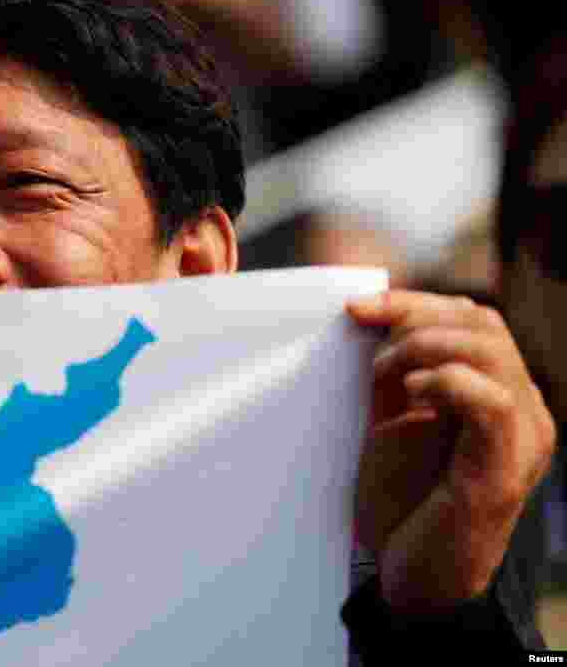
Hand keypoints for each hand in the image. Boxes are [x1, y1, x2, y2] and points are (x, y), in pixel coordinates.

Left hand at [347, 291, 554, 612]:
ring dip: (423, 346)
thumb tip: (371, 317)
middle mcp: (524, 412)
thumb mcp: (394, 422)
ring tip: (382, 373)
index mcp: (500, 394)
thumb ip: (398, 374)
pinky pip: (492, 402)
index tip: (356, 307)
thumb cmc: (403, 502)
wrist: (413, 578)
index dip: (415, 302)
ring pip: (490, 351)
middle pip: (483, 323)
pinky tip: (411, 392)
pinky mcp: (503, 472)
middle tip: (363, 330)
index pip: (474, 319)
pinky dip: (447, 382)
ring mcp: (522, 440)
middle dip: (414, 314)